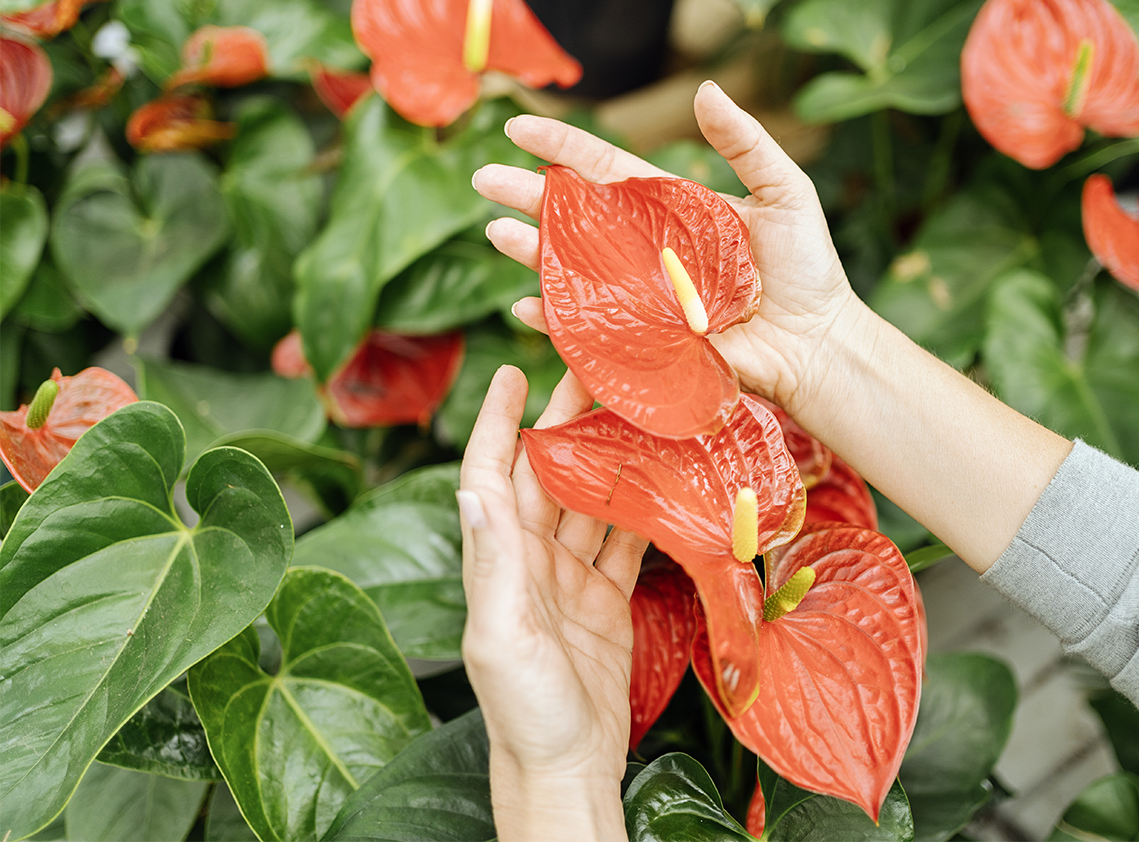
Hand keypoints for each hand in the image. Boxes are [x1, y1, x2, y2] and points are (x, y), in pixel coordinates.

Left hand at [456, 366, 646, 841]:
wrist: (567, 766)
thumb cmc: (524, 710)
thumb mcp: (502, 636)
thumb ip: (493, 562)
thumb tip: (473, 490)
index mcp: (497, 562)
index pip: (490, 475)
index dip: (497, 422)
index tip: (511, 374)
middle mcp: (529, 561)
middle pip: (545, 476)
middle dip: (563, 423)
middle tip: (590, 375)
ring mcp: (569, 578)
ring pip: (589, 501)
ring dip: (607, 458)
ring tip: (634, 414)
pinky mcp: (605, 599)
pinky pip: (623, 540)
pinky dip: (641, 508)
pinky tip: (662, 478)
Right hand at [471, 80, 865, 416]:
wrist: (819, 344)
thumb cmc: (806, 270)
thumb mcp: (785, 192)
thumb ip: (745, 142)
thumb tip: (705, 89)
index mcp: (669, 207)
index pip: (604, 168)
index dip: (561, 146)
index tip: (517, 126)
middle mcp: (644, 248)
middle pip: (574, 215)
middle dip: (526, 196)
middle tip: (482, 181)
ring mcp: (639, 295)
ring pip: (572, 268)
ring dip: (531, 252)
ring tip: (498, 233)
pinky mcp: (643, 339)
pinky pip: (589, 328)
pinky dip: (556, 318)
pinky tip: (527, 303)